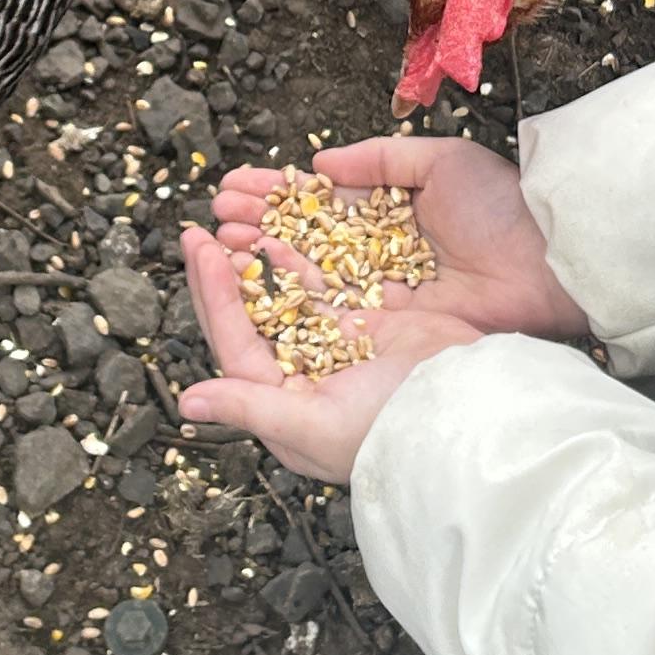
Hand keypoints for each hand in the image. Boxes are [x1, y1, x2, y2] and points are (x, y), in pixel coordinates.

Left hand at [176, 219, 486, 486]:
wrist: (467, 408)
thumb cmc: (391, 428)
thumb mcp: (314, 424)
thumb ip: (249, 407)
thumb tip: (187, 402)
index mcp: (282, 409)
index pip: (235, 343)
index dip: (213, 296)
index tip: (199, 250)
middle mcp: (301, 381)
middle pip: (249, 319)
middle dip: (221, 275)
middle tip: (197, 232)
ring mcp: (334, 350)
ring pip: (280, 300)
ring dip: (254, 266)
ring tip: (231, 227)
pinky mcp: (366, 327)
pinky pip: (320, 291)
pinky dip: (296, 266)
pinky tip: (275, 239)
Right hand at [201, 135, 592, 343]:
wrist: (546, 262)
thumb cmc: (502, 206)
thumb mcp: (440, 162)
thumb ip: (378, 160)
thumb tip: (319, 166)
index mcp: (393, 210)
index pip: (321, 202)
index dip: (277, 194)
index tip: (234, 185)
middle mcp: (379, 252)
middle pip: (305, 238)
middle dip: (257, 223)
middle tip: (217, 212)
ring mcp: (380, 290)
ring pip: (308, 272)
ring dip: (262, 254)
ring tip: (223, 236)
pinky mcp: (387, 325)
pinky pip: (330, 307)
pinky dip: (290, 292)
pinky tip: (256, 275)